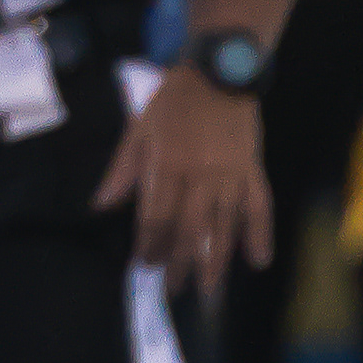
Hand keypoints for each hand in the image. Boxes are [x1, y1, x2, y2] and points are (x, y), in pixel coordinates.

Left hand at [93, 67, 271, 297]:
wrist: (220, 72)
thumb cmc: (173, 101)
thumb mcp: (138, 129)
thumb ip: (122, 170)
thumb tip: (101, 206)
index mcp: (168, 165)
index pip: (156, 218)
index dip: (148, 245)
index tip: (142, 265)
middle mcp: (201, 176)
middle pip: (189, 230)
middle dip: (179, 264)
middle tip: (172, 290)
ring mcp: (232, 176)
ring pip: (224, 226)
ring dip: (215, 260)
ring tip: (208, 290)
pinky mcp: (254, 171)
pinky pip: (260, 207)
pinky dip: (261, 235)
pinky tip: (257, 261)